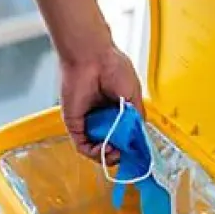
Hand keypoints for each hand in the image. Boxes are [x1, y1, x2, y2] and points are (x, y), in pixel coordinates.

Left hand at [59, 43, 143, 162]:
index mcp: (117, 110)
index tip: (136, 151)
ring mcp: (88, 122)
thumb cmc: (112, 67)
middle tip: (124, 153)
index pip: (123, 136)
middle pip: (110, 146)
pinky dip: (93, 152)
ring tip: (114, 151)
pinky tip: (104, 149)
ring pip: (95, 149)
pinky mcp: (74, 124)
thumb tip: (139, 136)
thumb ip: (137, 118)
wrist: (92, 57)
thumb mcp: (134, 95)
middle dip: (118, 154)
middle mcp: (102, 118)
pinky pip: (82, 146)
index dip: (129, 146)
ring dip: (106, 156)